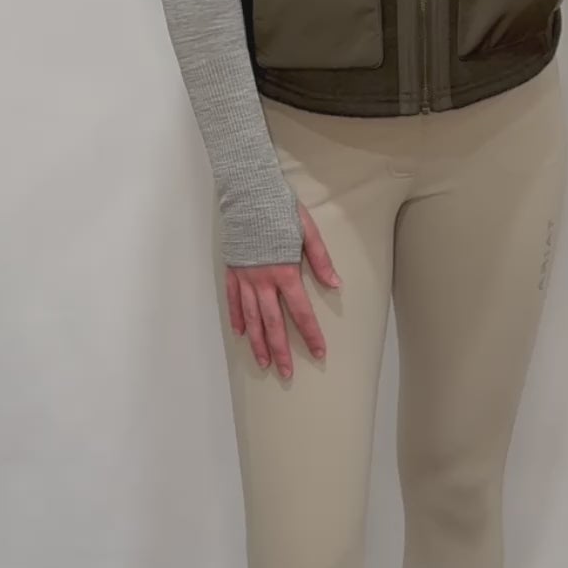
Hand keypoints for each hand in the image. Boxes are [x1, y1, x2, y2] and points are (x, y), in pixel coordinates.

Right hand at [225, 204, 340, 379]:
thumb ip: (320, 259)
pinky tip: (241, 334)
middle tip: (287, 373)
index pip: (301, 311)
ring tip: (264, 363)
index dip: (310, 334)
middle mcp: (263, 281)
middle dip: (281, 350)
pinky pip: (233, 301)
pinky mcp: (232, 271)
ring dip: (258, 343)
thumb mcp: (307, 230)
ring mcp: (245, 278)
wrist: (248, 194)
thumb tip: (335, 283)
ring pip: (251, 318)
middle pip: (273, 323)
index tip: (318, 352)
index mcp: (285, 272)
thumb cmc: (280, 209)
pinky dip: (237, 319)